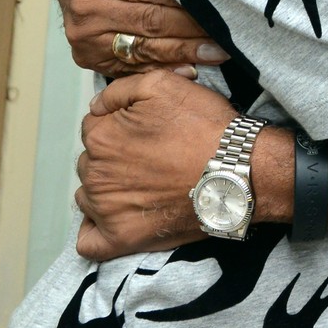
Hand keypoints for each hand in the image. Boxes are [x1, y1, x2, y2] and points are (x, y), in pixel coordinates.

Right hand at [57, 0, 225, 75]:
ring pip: (145, 46)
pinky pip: (129, 66)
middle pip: (152, 20)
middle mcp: (85, 5)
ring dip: (185, 52)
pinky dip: (162, 69)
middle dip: (193, 30)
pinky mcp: (86, 55)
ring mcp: (84, 34)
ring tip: (219, 53)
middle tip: (229, 36)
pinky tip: (190, 70)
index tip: (218, 6)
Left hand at [74, 70, 235, 259]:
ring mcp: (105, 209)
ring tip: (144, 185)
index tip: (145, 131)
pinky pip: (89, 242)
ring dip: (108, 190)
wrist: (238, 170)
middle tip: (150, 157)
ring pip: (89, 196)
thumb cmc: (205, 127)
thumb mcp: (164, 84)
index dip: (119, 126)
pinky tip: (113, 220)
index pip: (93, 128)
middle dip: (113, 158)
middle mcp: (96, 174)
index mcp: (101, 136)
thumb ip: (120, 89)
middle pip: (91, 162)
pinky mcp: (121, 238)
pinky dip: (95, 231)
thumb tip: (96, 105)